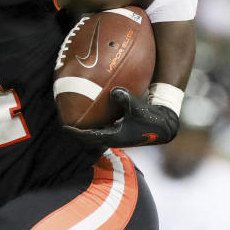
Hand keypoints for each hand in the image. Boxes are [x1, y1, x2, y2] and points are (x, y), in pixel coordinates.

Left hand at [64, 87, 178, 147]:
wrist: (164, 127)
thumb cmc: (151, 117)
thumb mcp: (137, 106)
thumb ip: (124, 98)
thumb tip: (113, 91)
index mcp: (113, 137)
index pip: (88, 137)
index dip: (75, 133)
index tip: (64, 127)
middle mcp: (113, 138)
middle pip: (89, 137)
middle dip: (77, 131)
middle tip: (66, 122)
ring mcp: (117, 136)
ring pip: (96, 133)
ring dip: (86, 128)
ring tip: (76, 119)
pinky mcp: (122, 132)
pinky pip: (104, 128)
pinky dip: (96, 123)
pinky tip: (94, 112)